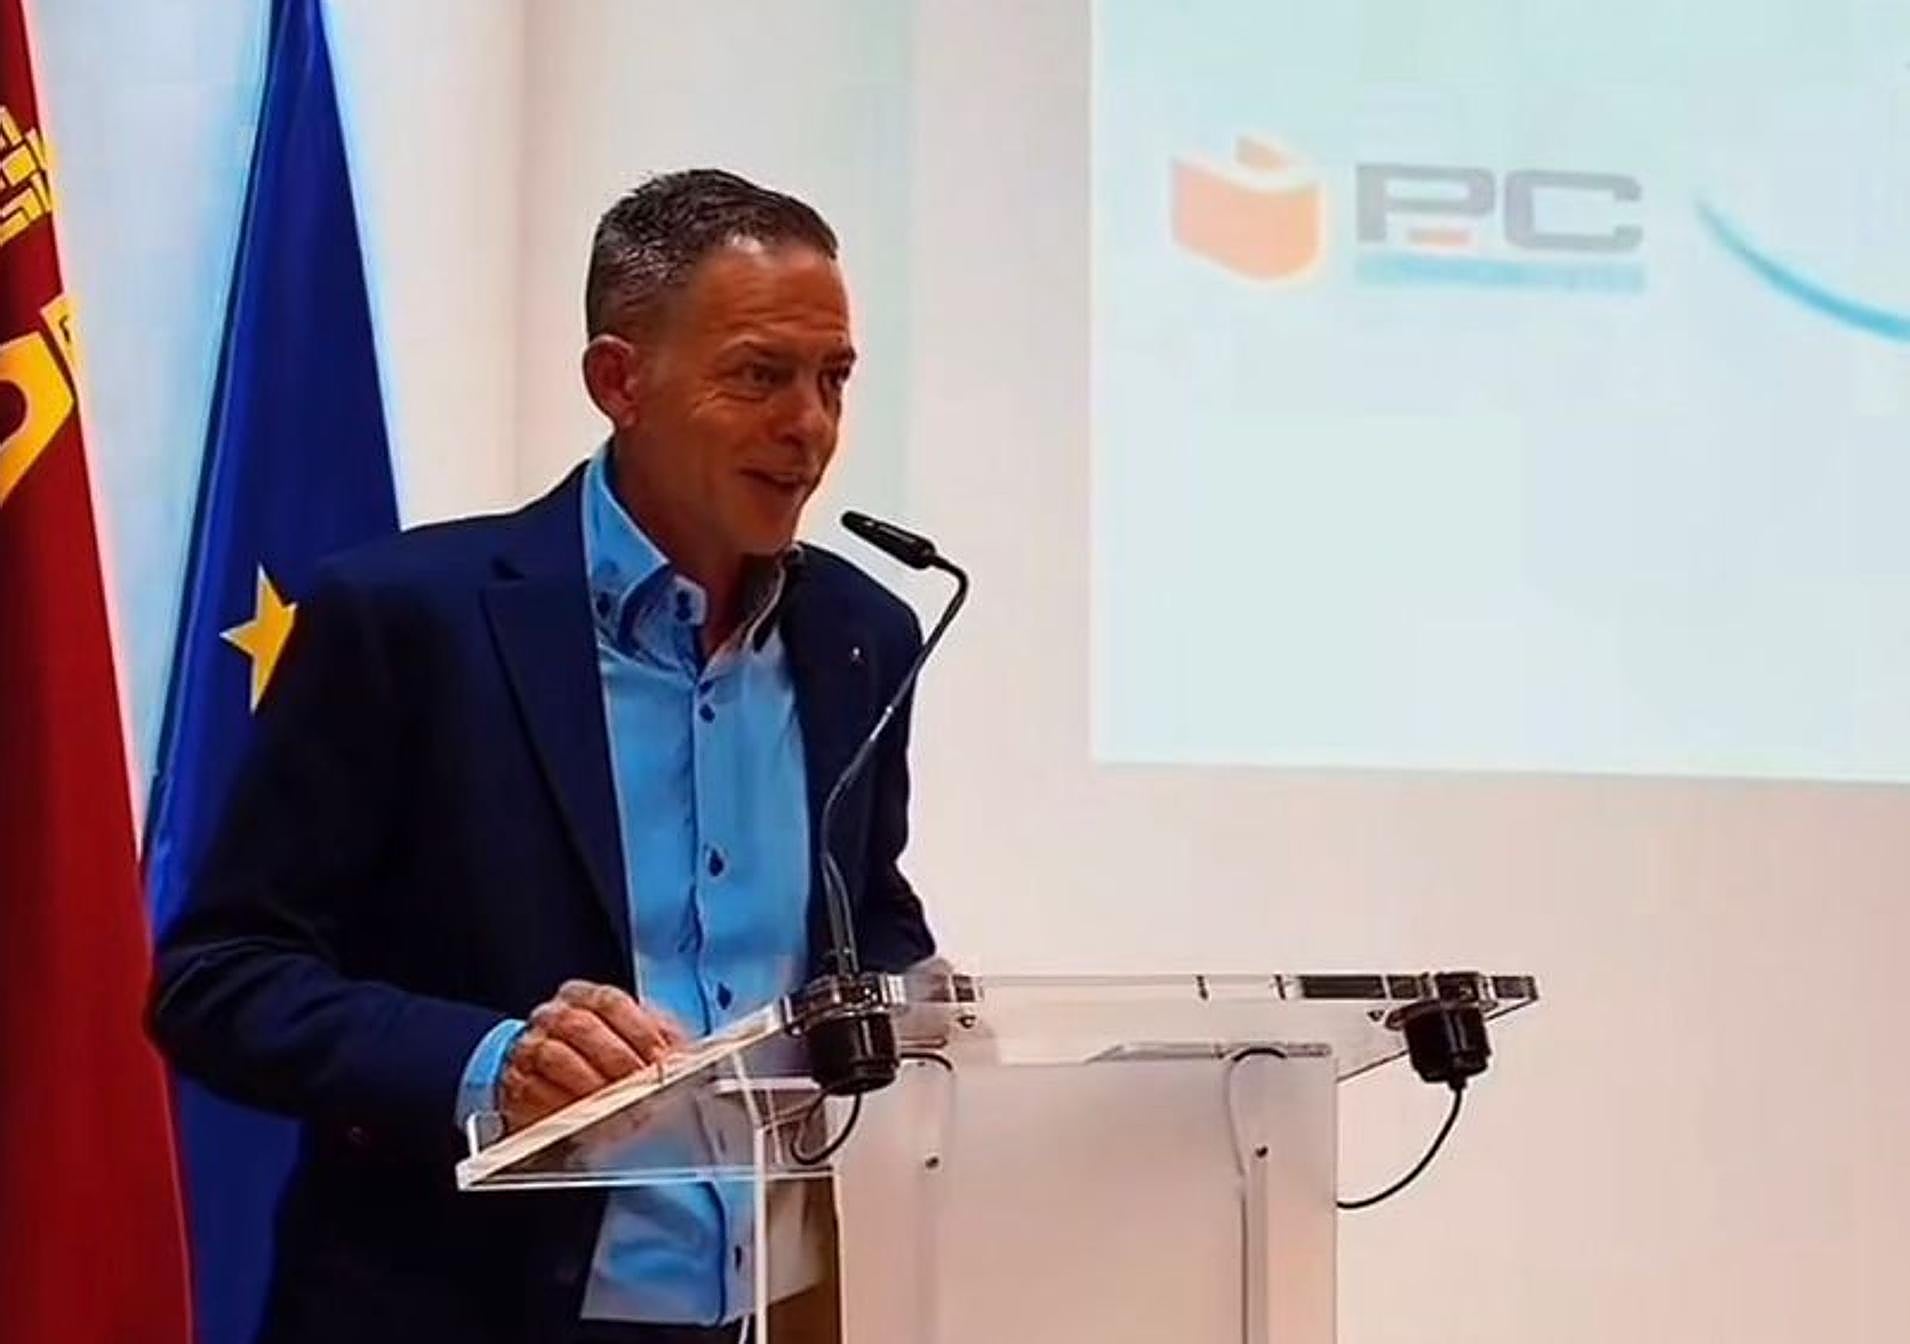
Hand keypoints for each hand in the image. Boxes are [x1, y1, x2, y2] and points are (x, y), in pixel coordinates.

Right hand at [499, 980, 685, 1131]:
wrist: (545, 1075)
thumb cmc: (598, 1053)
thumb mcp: (633, 1037)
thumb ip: (659, 1039)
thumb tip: (684, 1057)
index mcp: (585, 996)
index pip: (612, 1002)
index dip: (640, 1031)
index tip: (660, 1059)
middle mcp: (553, 1016)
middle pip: (582, 1027)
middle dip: (618, 1060)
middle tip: (643, 1087)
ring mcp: (530, 1047)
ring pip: (557, 1058)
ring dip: (592, 1086)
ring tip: (620, 1108)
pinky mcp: (516, 1084)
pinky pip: (536, 1093)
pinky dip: (565, 1109)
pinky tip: (589, 1122)